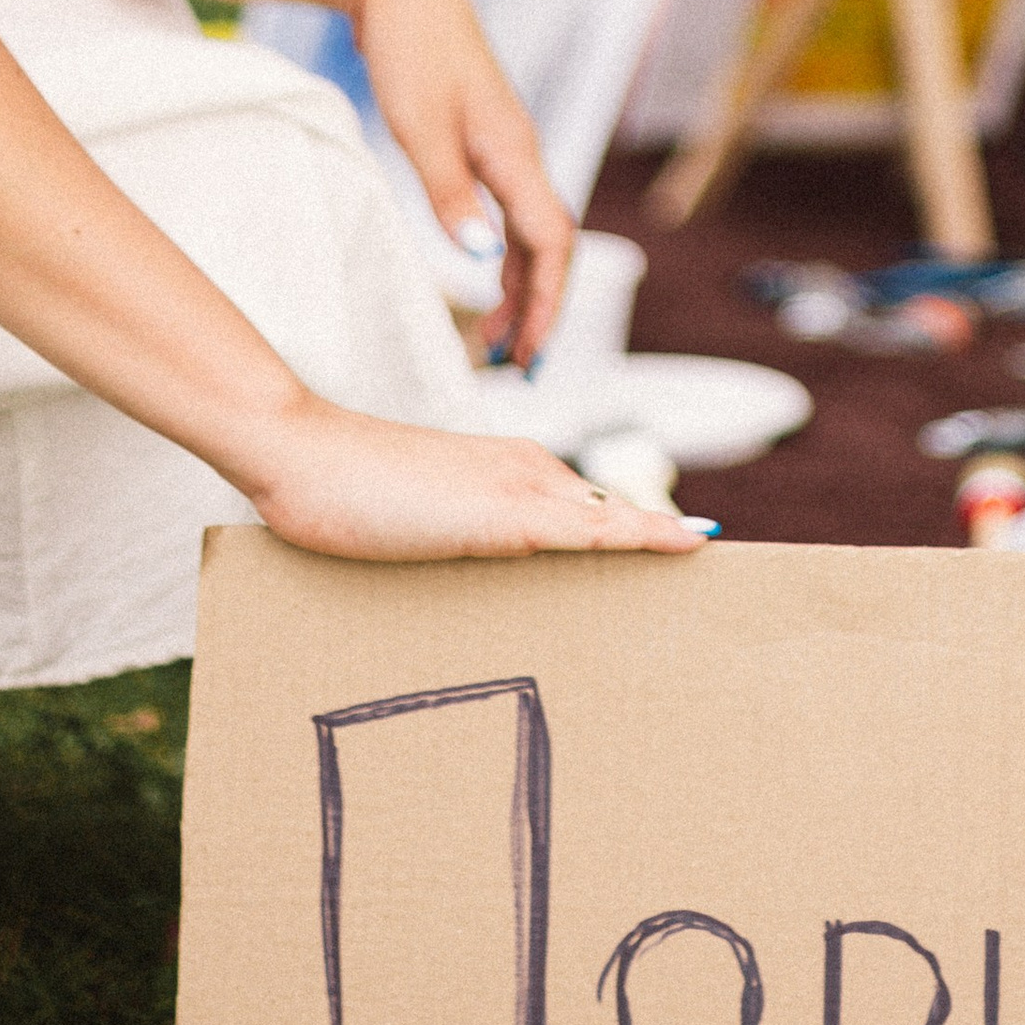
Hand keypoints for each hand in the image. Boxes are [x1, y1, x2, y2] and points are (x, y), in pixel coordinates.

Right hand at [238, 399, 706, 561]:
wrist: (303, 455)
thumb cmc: (343, 490)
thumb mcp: (415, 516)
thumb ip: (454, 531)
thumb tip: (482, 559)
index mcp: (509, 467)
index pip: (587, 505)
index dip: (635, 529)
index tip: (685, 548)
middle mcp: (527, 469)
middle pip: (611, 514)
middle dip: (661, 542)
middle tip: (719, 569)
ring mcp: (522, 488)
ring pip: (615, 520)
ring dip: (664, 542)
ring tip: (721, 564)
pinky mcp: (510, 516)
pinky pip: (597, 531)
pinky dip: (648, 536)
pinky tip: (692, 544)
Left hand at [352, 0, 572, 362]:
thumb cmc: (410, 52)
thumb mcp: (420, 129)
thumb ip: (451, 195)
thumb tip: (479, 258)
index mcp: (515, 154)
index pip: (551, 244)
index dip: (546, 303)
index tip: (528, 354)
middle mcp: (523, 154)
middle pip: (551, 246)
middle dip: (539, 308)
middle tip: (517, 366)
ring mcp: (508, 147)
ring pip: (532, 231)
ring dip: (520, 286)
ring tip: (496, 338)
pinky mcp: (487, 141)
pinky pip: (511, 211)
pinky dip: (504, 253)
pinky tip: (485, 276)